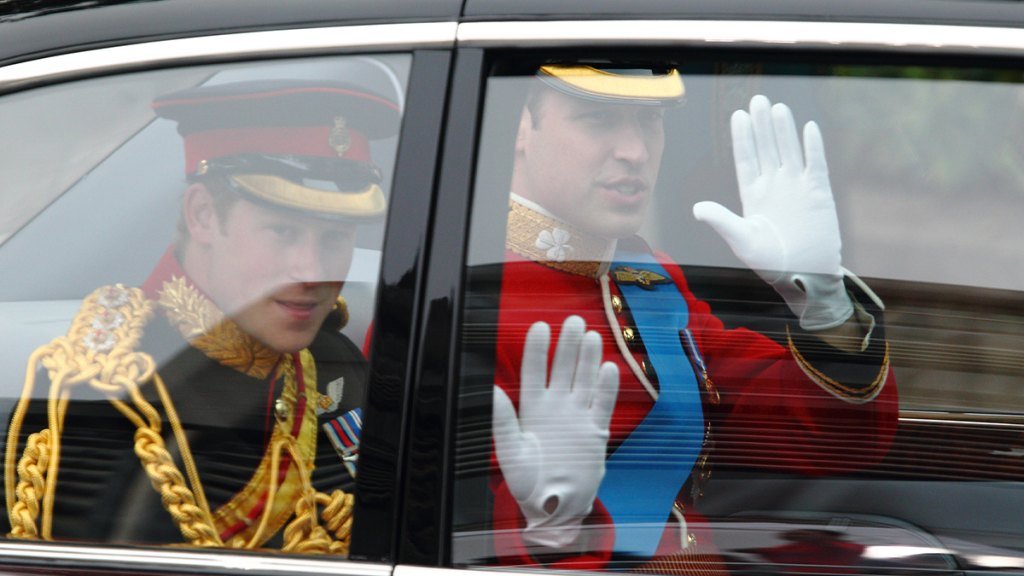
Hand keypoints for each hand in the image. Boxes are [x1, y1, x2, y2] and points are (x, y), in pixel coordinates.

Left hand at [492, 316, 618, 548]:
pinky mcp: (595, 432)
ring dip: (588, 359)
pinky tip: (608, 368)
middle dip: (568, 345)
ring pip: (584, 381)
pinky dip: (606, 388)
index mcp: (532, 409)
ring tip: (591, 335)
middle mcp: (556, 408)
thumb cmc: (526, 483)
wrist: (554, 508)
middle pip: (563, 369)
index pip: (534, 372)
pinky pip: (602, 404)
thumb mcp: (510, 452)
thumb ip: (503, 420)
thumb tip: (492, 390)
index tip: (540, 326)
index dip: (537, 349)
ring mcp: (577, 417)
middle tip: (574, 320)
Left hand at [693, 94, 852, 329]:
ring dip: (783, 130)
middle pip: (766, 148)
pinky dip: (812, 146)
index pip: (746, 159)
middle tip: (757, 99)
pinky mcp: (818, 192)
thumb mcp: (742, 240)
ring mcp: (797, 187)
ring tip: (776, 107)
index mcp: (753, 195)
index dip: (742, 138)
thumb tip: (697, 207)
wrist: (805, 275)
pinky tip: (808, 127)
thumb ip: (721, 220)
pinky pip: (815, 164)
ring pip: (788, 150)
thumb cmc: (771, 262)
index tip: (738, 115)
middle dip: (761, 125)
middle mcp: (774, 186)